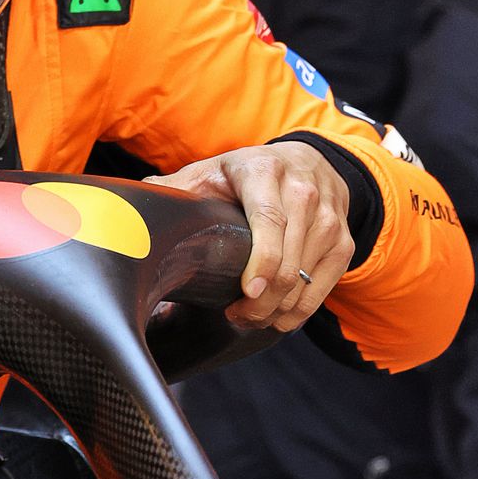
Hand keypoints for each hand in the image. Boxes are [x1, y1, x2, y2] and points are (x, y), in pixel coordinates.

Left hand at [145, 140, 353, 332]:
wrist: (307, 161)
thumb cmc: (247, 173)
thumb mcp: (210, 172)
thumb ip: (175, 190)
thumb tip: (134, 205)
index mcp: (263, 171)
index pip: (269, 218)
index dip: (262, 260)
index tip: (247, 294)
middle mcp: (302, 191)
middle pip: (287, 259)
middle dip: (261, 300)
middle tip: (235, 315)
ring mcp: (328, 218)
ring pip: (305, 279)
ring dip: (277, 309)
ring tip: (248, 317)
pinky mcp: (343, 241)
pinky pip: (322, 288)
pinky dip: (299, 311)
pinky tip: (276, 317)